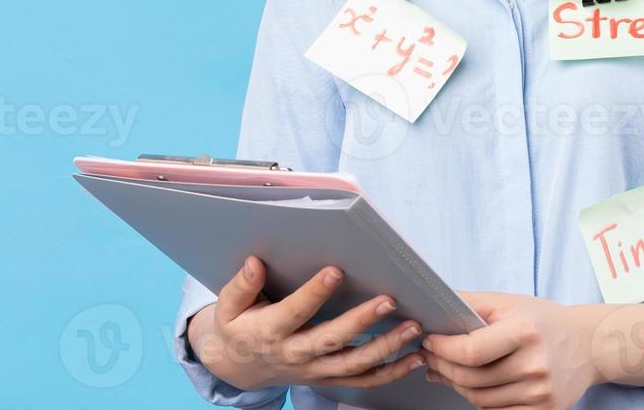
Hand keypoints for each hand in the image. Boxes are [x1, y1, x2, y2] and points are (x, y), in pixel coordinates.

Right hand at [186, 255, 425, 389]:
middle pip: (331, 340)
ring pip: (353, 364)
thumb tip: (254, 262)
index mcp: (270, 331)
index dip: (314, 293)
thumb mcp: (228, 307)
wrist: (236, 367)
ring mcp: (314, 370)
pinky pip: (362, 381)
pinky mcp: (327, 378)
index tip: (335, 270)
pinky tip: (414, 358)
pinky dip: (391, 372)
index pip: (295, 311)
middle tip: (389, 300)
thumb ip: (241, 285)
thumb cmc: (237, 328)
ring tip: (413, 328)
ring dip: (386, 348)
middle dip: (362, 321)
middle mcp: (295, 354)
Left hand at [420, 291, 600, 408]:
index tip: (430, 343)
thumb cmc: (545, 322)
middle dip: (442, 367)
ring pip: (479, 399)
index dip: (443, 349)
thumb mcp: (510, 303)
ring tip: (446, 371)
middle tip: (430, 358)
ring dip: (456, 386)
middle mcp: (534, 365)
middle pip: (471, 378)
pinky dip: (480, 402)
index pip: (471, 351)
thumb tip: (434, 306)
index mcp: (525, 332)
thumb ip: (472, 303)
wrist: (588, 345)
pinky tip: (472, 387)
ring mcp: (540, 393)